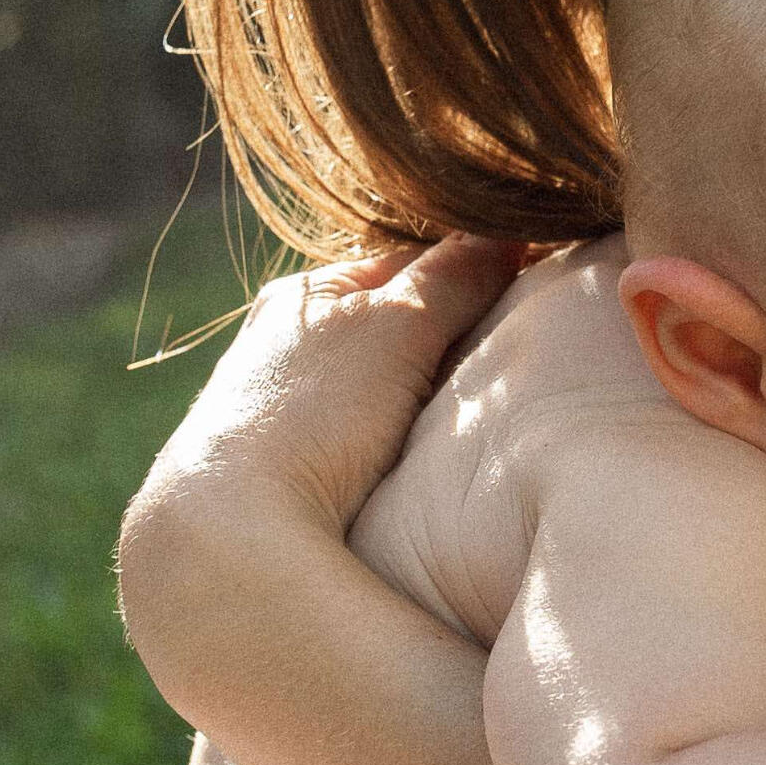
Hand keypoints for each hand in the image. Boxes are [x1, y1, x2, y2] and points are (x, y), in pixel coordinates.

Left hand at [127, 232, 528, 571]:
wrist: (232, 528)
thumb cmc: (312, 411)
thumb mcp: (397, 326)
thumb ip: (454, 278)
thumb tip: (506, 237)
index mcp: (305, 296)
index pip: (414, 264)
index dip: (477, 276)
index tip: (533, 298)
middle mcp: (287, 346)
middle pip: (400, 329)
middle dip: (455, 341)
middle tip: (513, 361)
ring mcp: (287, 414)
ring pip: (386, 390)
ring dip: (429, 399)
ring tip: (473, 422)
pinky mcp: (292, 476)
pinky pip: (369, 443)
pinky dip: (403, 445)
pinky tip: (426, 468)